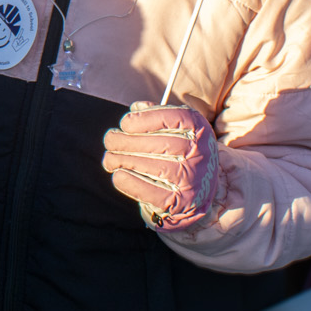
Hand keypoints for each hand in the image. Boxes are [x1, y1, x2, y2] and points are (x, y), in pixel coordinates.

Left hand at [102, 103, 217, 229]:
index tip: (125, 123)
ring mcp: (193, 179)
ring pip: (153, 167)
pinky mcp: (182, 202)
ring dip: (123, 161)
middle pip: (159, 144)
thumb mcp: (177, 130)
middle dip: (126, 141)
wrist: (198, 193)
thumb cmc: (180, 154)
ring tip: (109, 159)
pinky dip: (130, 182)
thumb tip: (136, 108)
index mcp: (199, 130)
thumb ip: (158, 116)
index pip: (173, 118)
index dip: (144, 119)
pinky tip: (118, 175)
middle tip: (110, 140)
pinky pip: (151, 191)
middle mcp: (200, 153)